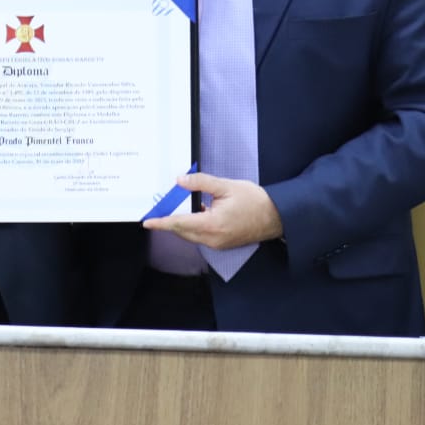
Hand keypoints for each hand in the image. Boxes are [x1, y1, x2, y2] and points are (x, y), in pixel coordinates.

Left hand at [143, 172, 283, 248]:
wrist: (277, 216)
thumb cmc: (254, 200)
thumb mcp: (226, 186)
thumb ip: (200, 183)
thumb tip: (179, 181)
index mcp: (212, 224)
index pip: (179, 224)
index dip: (161, 222)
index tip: (147, 222)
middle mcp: (212, 238)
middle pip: (182, 231)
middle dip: (169, 222)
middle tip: (158, 209)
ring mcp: (218, 244)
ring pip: (190, 235)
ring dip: (181, 224)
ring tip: (173, 209)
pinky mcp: (222, 244)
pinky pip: (200, 237)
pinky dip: (192, 227)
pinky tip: (193, 213)